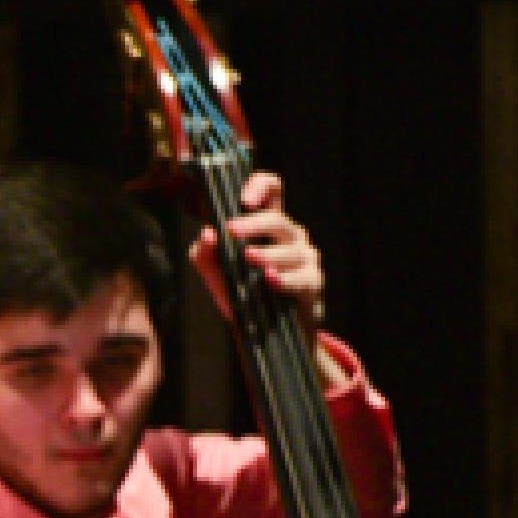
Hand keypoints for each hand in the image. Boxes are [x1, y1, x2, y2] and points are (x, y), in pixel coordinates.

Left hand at [188, 172, 325, 335]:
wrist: (267, 332)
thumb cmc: (245, 294)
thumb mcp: (218, 275)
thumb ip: (206, 255)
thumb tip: (206, 234)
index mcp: (268, 225)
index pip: (272, 191)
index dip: (260, 185)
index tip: (243, 198)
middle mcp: (290, 236)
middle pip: (277, 220)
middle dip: (254, 224)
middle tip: (232, 230)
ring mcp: (305, 257)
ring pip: (289, 250)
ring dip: (267, 253)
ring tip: (248, 256)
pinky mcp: (312, 282)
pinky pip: (301, 278)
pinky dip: (285, 279)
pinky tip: (270, 279)